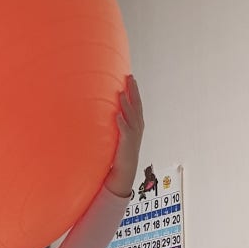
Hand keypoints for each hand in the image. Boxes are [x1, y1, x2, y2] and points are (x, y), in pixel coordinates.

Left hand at [105, 76, 143, 197]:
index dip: (134, 91)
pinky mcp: (127, 143)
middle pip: (136, 105)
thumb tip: (110, 110)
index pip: (137, 103)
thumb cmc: (121, 151)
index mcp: (137, 123)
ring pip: (131, 115)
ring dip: (126, 104)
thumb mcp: (122, 133)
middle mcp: (137, 127)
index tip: (130, 78)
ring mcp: (133, 135)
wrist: (125, 169)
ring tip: (120, 93)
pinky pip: (124, 131)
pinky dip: (121, 123)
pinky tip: (117, 115)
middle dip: (133, 91)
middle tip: (129, 78)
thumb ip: (119, 122)